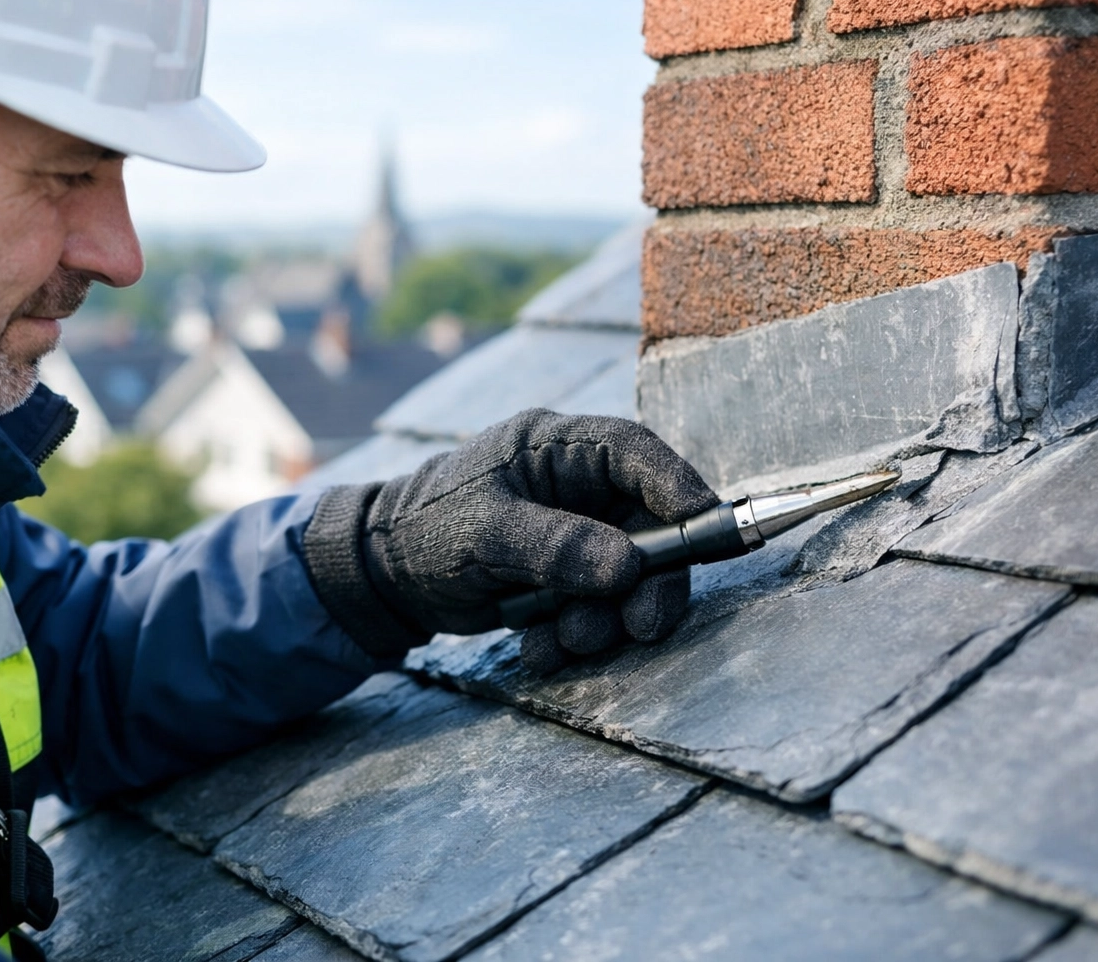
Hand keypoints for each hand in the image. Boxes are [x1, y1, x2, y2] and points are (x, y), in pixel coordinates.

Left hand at [303, 409, 718, 671]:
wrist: (386, 576)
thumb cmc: (425, 531)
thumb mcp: (483, 535)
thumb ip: (554, 546)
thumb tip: (627, 566)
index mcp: (556, 448)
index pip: (636, 452)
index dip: (680, 487)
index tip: (711, 529)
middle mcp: (578, 486)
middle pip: (650, 526)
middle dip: (649, 584)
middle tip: (641, 629)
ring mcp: (578, 532)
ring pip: (631, 577)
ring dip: (608, 620)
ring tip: (562, 642)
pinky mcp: (570, 576)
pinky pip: (600, 607)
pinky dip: (578, 635)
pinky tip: (539, 649)